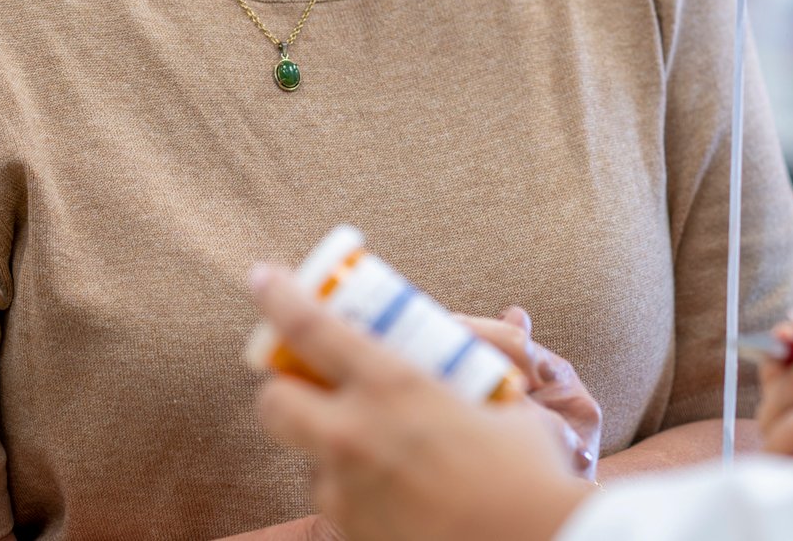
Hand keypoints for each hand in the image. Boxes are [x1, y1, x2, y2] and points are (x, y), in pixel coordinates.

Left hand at [250, 264, 594, 540]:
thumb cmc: (529, 474)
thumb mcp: (502, 404)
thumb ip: (471, 375)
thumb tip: (477, 351)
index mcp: (391, 387)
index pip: (310, 328)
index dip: (278, 296)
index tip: (264, 277)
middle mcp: (354, 437)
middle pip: (274, 402)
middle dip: (282, 388)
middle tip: (310, 382)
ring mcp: (346, 492)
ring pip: (311, 458)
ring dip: (333, 446)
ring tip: (387, 449)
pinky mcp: (351, 534)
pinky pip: (339, 500)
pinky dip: (358, 488)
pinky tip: (401, 489)